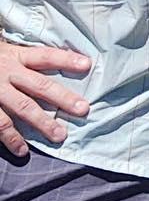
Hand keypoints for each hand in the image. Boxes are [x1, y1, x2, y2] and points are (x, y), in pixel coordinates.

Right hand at [0, 38, 91, 157]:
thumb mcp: (5, 50)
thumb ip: (25, 59)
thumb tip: (66, 62)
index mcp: (14, 56)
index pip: (45, 56)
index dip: (66, 59)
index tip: (87, 65)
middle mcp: (6, 73)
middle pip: (39, 85)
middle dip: (62, 98)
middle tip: (83, 110)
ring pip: (21, 108)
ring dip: (41, 124)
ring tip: (59, 137)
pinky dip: (10, 139)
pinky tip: (22, 150)